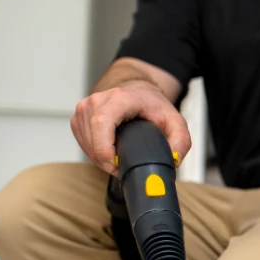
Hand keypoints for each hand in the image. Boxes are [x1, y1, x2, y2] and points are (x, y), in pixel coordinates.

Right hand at [71, 81, 190, 174]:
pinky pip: (81, 142)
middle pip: (92, 138)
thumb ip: (181, 141)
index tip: (115, 164)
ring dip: (100, 158)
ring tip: (118, 158)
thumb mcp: (175, 121)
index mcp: (120, 99)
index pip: (101, 123)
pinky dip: (93, 152)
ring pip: (85, 143)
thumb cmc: (153, 105)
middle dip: (106, 161)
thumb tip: (173, 160)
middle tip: (123, 167)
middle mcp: (98, 100)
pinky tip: (108, 151)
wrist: (139, 92)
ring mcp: (85, 108)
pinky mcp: (78, 117)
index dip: (104, 149)